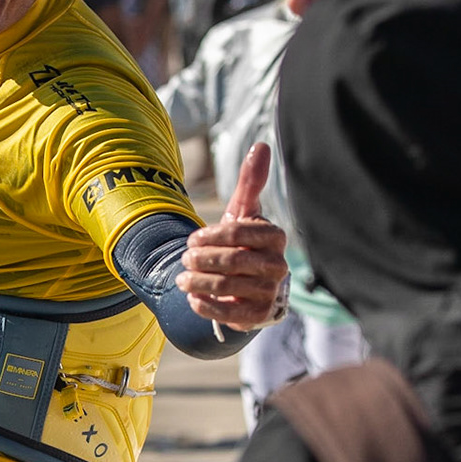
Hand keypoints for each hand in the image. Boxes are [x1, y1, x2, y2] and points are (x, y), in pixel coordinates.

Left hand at [177, 143, 287, 330]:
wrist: (243, 281)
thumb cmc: (242, 241)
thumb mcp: (243, 210)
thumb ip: (250, 181)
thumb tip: (261, 145)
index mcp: (275, 237)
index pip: (239, 232)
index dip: (211, 235)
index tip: (193, 239)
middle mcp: (278, 265)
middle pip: (233, 260)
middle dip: (202, 259)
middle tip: (184, 258)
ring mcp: (270, 292)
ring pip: (229, 287)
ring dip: (199, 282)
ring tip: (182, 279)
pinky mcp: (259, 316)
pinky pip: (231, 314)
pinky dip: (207, 306)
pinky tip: (193, 298)